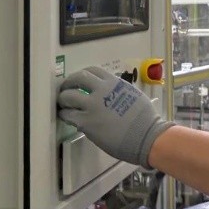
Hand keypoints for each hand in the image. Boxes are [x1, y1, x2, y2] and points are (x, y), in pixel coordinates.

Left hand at [57, 67, 172, 166]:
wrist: (146, 137)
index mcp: (114, 83)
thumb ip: (118, 91)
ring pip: (68, 96)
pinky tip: (65, 117)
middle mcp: (101, 90)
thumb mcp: (133, 95)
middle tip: (65, 90)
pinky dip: (64, 114)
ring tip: (63, 104)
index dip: (82, 74)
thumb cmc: (145, 119)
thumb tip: (110, 91)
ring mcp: (92, 106)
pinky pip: (68, 115)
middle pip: (77, 79)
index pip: (92, 71)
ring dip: (63, 99)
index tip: (79, 80)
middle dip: (68, 83)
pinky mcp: (86, 122)